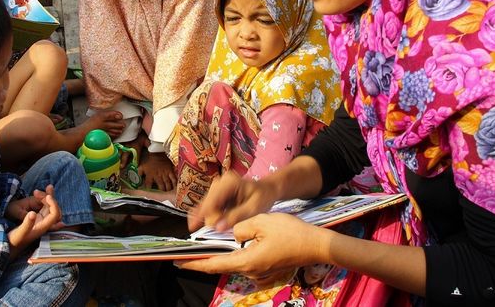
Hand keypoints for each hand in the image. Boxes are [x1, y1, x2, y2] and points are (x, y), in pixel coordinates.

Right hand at [7, 185, 61, 256]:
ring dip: (46, 197)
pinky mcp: (34, 219)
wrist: (6, 247)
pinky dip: (41, 199)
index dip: (54, 204)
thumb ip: (26, 224)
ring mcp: (39, 221)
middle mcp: (43, 224)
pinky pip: (42, 207)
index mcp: (42, 227)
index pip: (55, 214)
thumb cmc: (12, 242)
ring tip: (37, 190)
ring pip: (47, 207)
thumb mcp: (19, 233)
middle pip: (53, 209)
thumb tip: (33, 213)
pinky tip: (36, 193)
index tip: (47, 196)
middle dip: (49, 198)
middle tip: (37, 191)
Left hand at [138, 151, 176, 191]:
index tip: (150, 190)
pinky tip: (175, 186)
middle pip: (161, 186)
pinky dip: (174, 183)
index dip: (149, 188)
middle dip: (162, 190)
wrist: (158, 153)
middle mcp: (158, 176)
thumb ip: (139, 173)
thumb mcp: (142, 166)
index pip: (148, 184)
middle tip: (163, 192)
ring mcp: (165, 174)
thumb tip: (138, 178)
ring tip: (168, 190)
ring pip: (167, 184)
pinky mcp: (170, 171)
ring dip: (168, 188)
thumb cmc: (150, 161)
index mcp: (150, 175)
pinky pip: (173, 178)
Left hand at [178, 213, 331, 283]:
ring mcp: (260, 271)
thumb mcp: (262, 221)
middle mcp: (251, 270)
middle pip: (221, 265)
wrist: (316, 245)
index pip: (214, 263)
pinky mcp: (266, 268)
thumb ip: (241, 227)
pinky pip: (245, 261)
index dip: (194, 262)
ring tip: (203, 247)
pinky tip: (228, 246)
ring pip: (234, 262)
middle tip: (185, 253)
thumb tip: (232, 233)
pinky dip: (233, 254)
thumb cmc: (291, 233)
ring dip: (219, 255)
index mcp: (247, 261)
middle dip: (203, 259)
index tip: (178, 261)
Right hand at [188, 170, 276, 231]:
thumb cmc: (263, 197)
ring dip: (212, 218)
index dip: (204, 216)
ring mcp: (217, 187)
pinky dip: (208, 215)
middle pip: (207, 205)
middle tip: (226, 227)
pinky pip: (208, 206)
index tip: (195, 227)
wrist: (267, 190)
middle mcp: (220, 182)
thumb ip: (236, 217)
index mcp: (229, 182)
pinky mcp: (216, 193)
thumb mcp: (254, 209)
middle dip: (212, 218)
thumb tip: (217, 227)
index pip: (212, 201)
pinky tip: (198, 224)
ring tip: (226, 223)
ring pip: (205, 207)